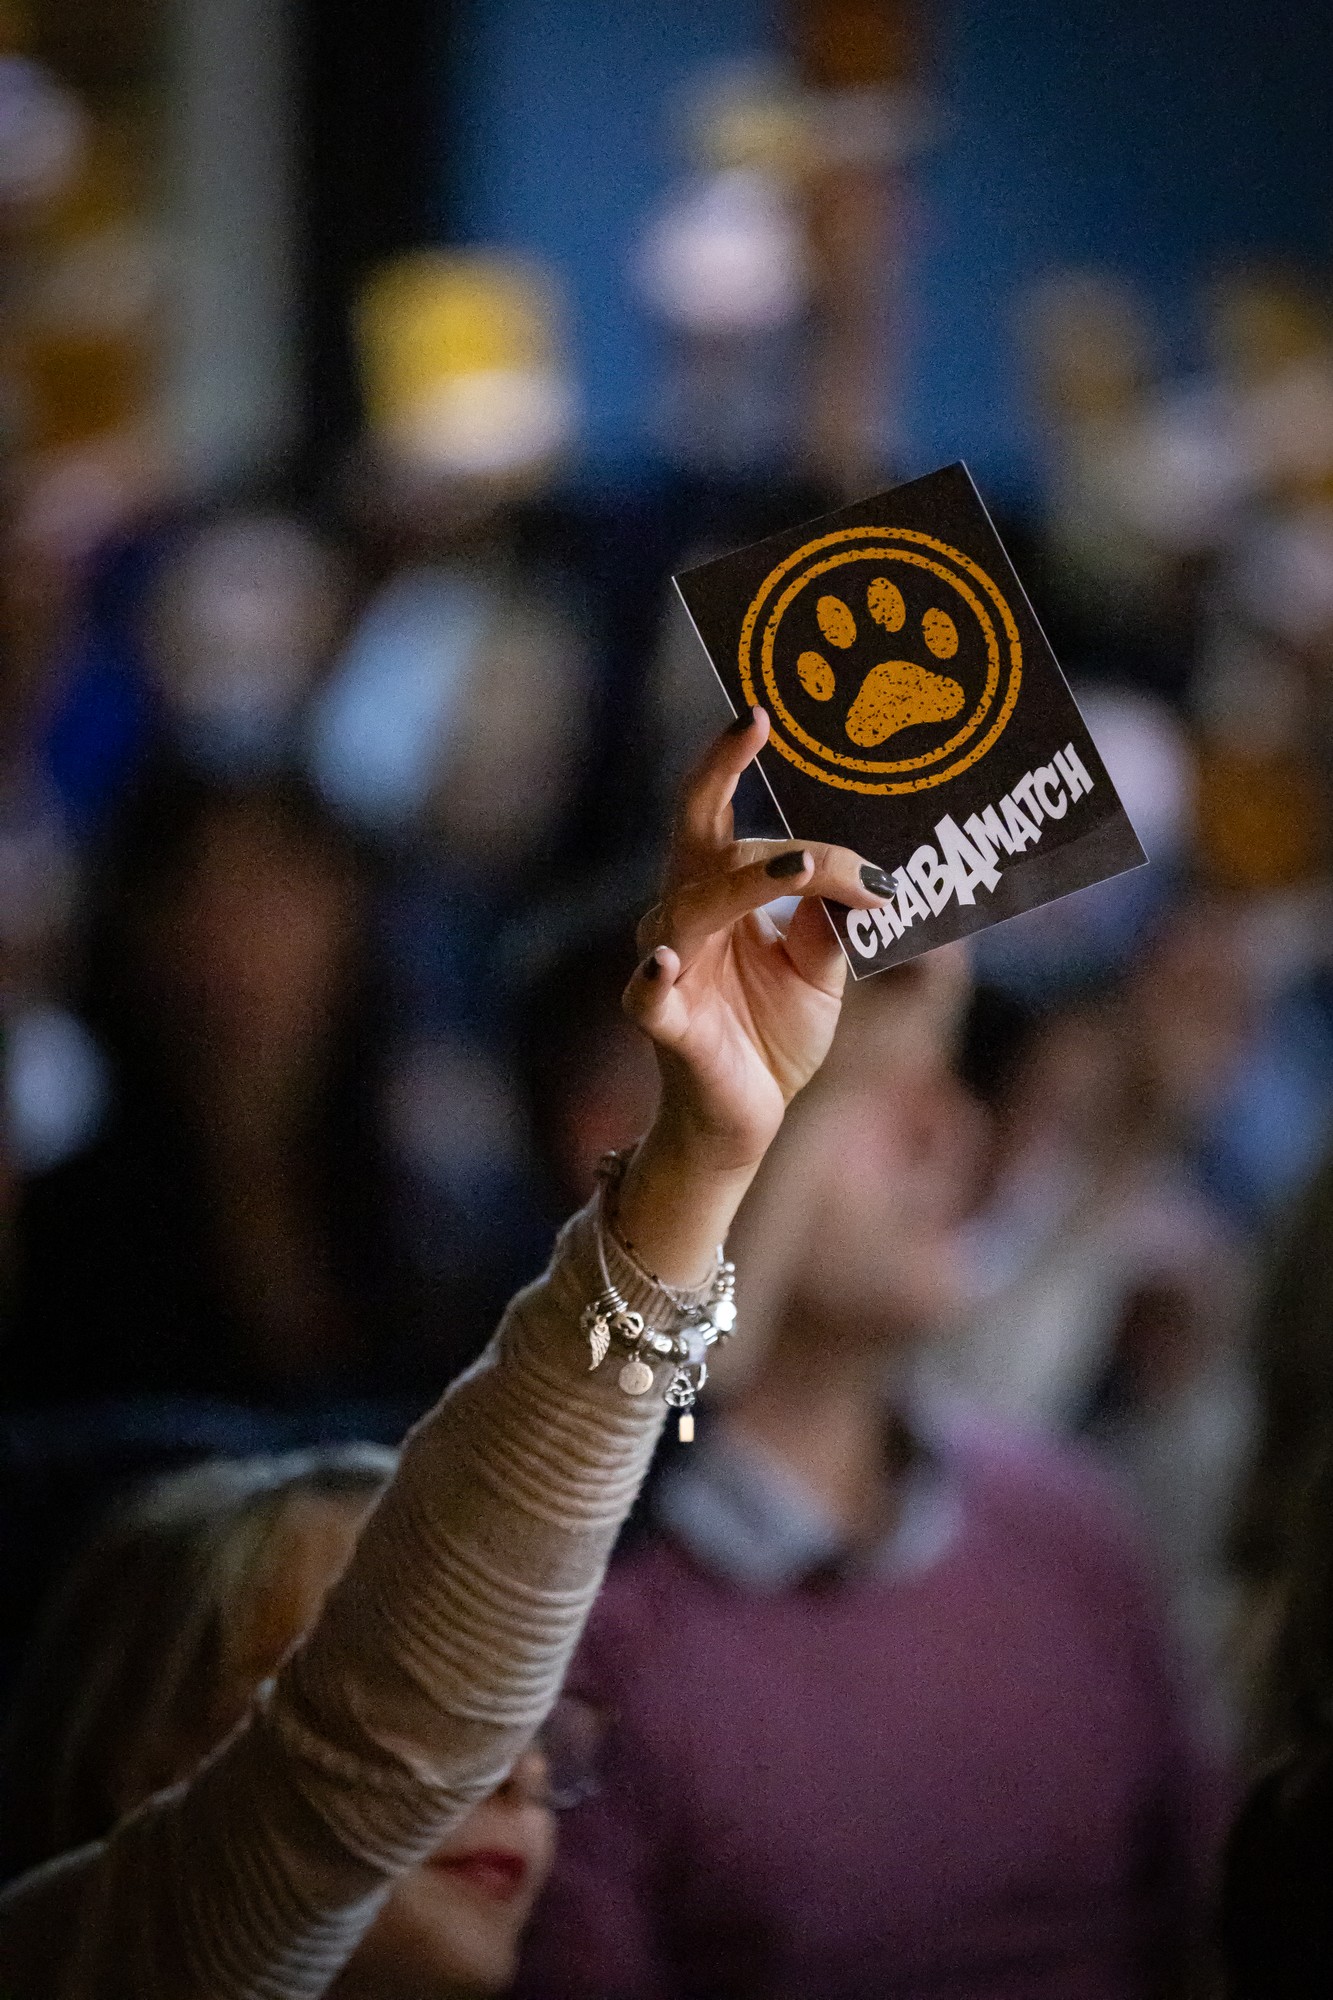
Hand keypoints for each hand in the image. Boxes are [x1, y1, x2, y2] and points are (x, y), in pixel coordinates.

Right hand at [614, 710, 891, 1283]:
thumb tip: (870, 862)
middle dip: (717, 775)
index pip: (716, 814)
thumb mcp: (819, 964)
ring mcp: (668, 969)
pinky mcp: (666, 1027)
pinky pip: (648, 996)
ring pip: (693, 906)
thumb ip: (833, 911)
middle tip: (754, 722)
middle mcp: (681, 918)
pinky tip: (665, 961)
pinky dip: (654, 978)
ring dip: (746, 883)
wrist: (746, 1121)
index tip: (762, 712)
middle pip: (696, 838)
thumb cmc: (771, 1032)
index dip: (730, 760)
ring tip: (799, 867)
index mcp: (714, 893)